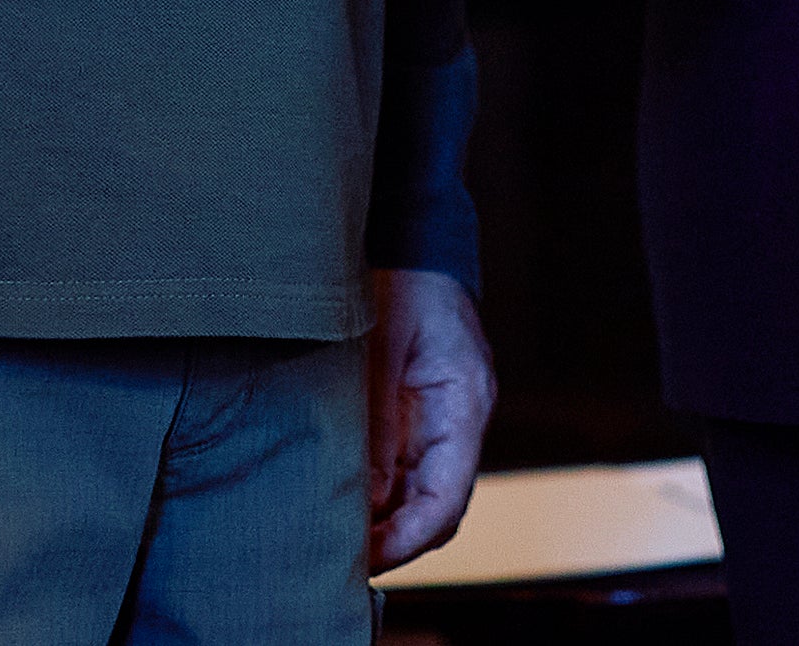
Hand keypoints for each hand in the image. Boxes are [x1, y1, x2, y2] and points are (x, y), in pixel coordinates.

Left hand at [364, 267, 493, 569]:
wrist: (412, 237)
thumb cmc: (401, 279)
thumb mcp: (381, 343)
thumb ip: (375, 415)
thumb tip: (365, 492)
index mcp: (465, 402)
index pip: (448, 495)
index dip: (410, 536)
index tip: (369, 556)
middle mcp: (459, 421)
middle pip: (437, 508)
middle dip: (395, 542)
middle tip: (341, 561)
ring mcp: (440, 421)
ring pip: (420, 497)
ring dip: (384, 523)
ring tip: (334, 541)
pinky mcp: (417, 417)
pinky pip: (403, 473)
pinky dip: (377, 497)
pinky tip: (340, 504)